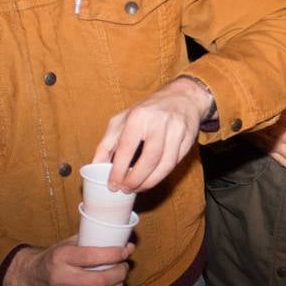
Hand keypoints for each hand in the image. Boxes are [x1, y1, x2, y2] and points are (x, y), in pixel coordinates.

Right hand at [1, 238, 133, 285]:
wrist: (28, 278)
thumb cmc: (53, 258)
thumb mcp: (67, 244)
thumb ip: (93, 241)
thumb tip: (126, 243)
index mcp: (61, 257)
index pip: (93, 256)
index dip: (115, 254)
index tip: (125, 251)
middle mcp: (61, 278)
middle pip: (100, 280)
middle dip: (119, 272)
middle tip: (124, 266)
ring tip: (120, 279)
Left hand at [91, 77, 210, 192]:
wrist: (182, 97)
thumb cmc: (148, 110)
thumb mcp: (123, 119)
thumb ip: (108, 142)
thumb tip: (96, 166)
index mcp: (139, 116)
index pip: (127, 148)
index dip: (118, 170)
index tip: (113, 185)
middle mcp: (160, 122)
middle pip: (149, 158)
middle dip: (136, 179)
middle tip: (127, 189)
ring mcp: (177, 131)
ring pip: (166, 164)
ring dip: (150, 181)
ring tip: (139, 187)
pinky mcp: (189, 139)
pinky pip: (175, 163)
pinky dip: (162, 175)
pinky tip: (152, 178)